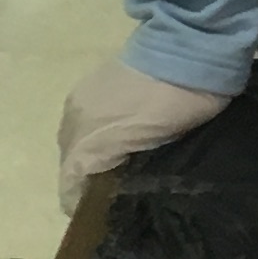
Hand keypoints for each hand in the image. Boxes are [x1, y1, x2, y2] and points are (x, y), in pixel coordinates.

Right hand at [56, 56, 230, 216]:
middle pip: (69, 164)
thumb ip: (136, 171)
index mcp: (90, 143)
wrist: (188, 44)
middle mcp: (74, 123)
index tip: (106, 213)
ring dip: (90, 154)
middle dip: (87, 179)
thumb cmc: (184, 102)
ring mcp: (79, 100)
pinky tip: (117, 132)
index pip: (70, 187)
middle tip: (117, 188)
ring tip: (118, 161)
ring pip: (73, 141)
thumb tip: (124, 188)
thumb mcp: (168, 146)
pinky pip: (81, 119)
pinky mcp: (89, 84)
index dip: (84, 204)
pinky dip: (93, 132)